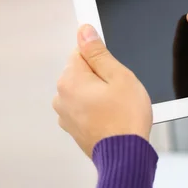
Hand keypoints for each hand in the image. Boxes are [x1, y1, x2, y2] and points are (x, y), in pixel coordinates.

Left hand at [53, 25, 151, 157]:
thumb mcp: (119, 77)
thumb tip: (84, 31)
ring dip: (98, 93)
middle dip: (100, 76)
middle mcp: (61, 96)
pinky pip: (84, 108)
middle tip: (120, 90)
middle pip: (81, 71)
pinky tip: (112, 117)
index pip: (81, 51)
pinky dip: (96, 109)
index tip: (114, 69)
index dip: (102, 57)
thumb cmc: (126, 118)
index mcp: (71, 79)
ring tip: (118, 107)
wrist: (125, 156)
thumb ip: (98, 53)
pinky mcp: (72, 128)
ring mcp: (65, 114)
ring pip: (83, 90)